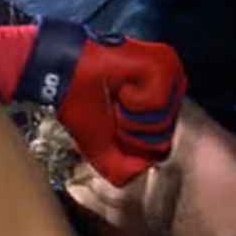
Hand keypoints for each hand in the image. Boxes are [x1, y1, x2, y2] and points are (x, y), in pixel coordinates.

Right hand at [49, 29, 184, 186]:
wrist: (65, 76)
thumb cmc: (82, 103)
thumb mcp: (102, 150)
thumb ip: (123, 170)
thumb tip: (145, 167)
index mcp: (159, 110)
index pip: (162, 148)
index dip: (134, 145)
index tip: (115, 126)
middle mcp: (170, 91)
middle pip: (164, 139)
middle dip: (133, 133)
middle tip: (115, 110)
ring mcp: (170, 75)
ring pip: (162, 123)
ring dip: (131, 116)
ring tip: (118, 97)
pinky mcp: (164, 64)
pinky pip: (157, 102)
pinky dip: (133, 99)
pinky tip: (123, 86)